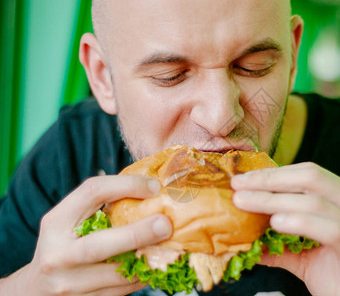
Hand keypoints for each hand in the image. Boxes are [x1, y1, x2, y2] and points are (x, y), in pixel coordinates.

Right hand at [7, 175, 171, 295]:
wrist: (34, 290)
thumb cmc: (63, 244)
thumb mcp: (70, 220)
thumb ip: (101, 206)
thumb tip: (151, 189)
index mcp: (56, 222)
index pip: (91, 193)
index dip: (126, 186)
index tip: (154, 187)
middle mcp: (58, 254)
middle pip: (99, 246)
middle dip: (136, 234)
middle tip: (166, 224)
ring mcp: (69, 284)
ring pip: (116, 275)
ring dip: (148, 260)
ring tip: (172, 246)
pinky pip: (122, 291)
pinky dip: (143, 277)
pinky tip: (156, 265)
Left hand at [231, 162, 339, 295]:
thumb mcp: (306, 256)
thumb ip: (278, 244)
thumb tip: (242, 236)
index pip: (308, 174)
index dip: (273, 173)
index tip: (243, 178)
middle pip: (311, 178)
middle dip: (269, 180)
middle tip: (238, 185)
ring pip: (316, 202)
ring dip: (274, 199)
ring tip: (245, 202)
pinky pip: (331, 231)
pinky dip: (301, 222)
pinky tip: (276, 222)